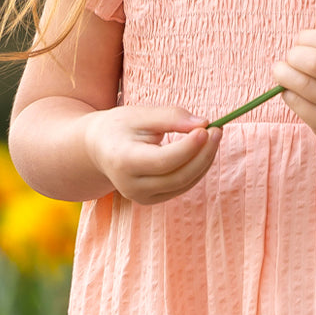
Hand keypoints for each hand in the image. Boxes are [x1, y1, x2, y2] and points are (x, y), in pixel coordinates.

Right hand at [83, 105, 220, 204]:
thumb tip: (204, 123)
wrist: (98, 149)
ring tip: (213, 135)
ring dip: (204, 160)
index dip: (189, 147)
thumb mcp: (140, 114)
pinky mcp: (152, 200)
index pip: (163, 160)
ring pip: (184, 183)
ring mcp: (141, 197)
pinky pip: (182, 186)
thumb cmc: (120, 127)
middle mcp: (131, 186)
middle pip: (178, 176)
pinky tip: (203, 149)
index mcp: (123, 161)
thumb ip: (171, 117)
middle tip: (217, 130)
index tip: (207, 128)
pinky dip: (197, 168)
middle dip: (203, 154)